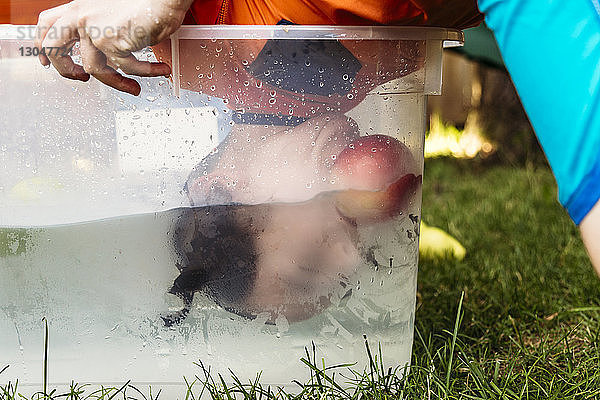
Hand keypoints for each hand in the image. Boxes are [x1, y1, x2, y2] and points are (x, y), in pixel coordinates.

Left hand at [34, 0, 193, 94]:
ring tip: (133, 87)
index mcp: (80, 7)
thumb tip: (107, 51)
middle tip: (80, 79)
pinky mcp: (112, 42)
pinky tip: (158, 70)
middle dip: (65, 69)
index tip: (48, 61)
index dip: (43, 46)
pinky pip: (127, 69)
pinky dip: (146, 72)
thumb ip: (102, 27)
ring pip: (94, 69)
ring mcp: (94, 30)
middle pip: (53, 47)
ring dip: (117, 83)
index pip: (47, 25)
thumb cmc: (147, 1)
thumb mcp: (113, 13)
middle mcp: (82, 16)